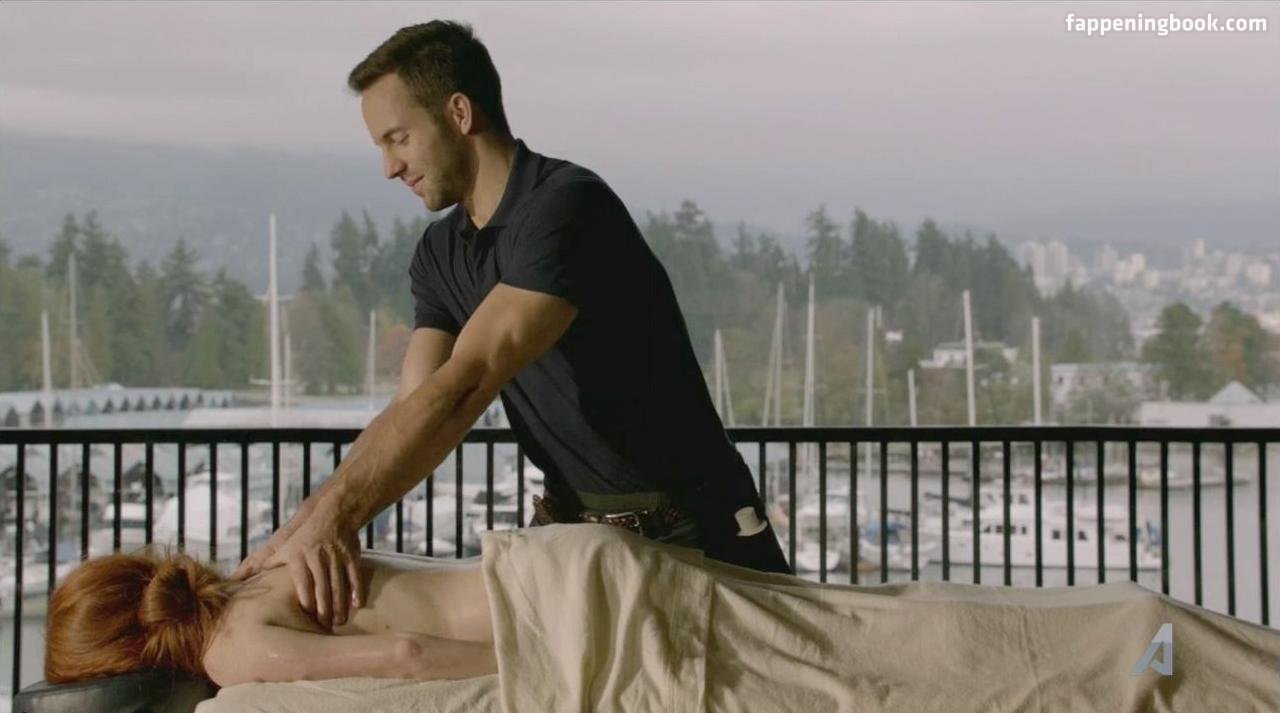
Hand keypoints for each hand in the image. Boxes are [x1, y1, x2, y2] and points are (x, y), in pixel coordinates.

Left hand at [232, 505, 365, 629]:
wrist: (332, 514)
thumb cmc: (303, 536)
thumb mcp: (283, 548)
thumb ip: (264, 565)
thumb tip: (235, 578)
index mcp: (299, 558)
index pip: (303, 584)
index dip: (306, 602)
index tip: (307, 619)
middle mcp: (318, 558)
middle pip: (322, 588)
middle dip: (324, 610)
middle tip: (325, 628)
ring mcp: (336, 557)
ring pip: (339, 585)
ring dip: (340, 605)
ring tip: (338, 622)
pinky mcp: (351, 556)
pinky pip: (354, 576)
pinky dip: (357, 591)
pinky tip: (357, 605)